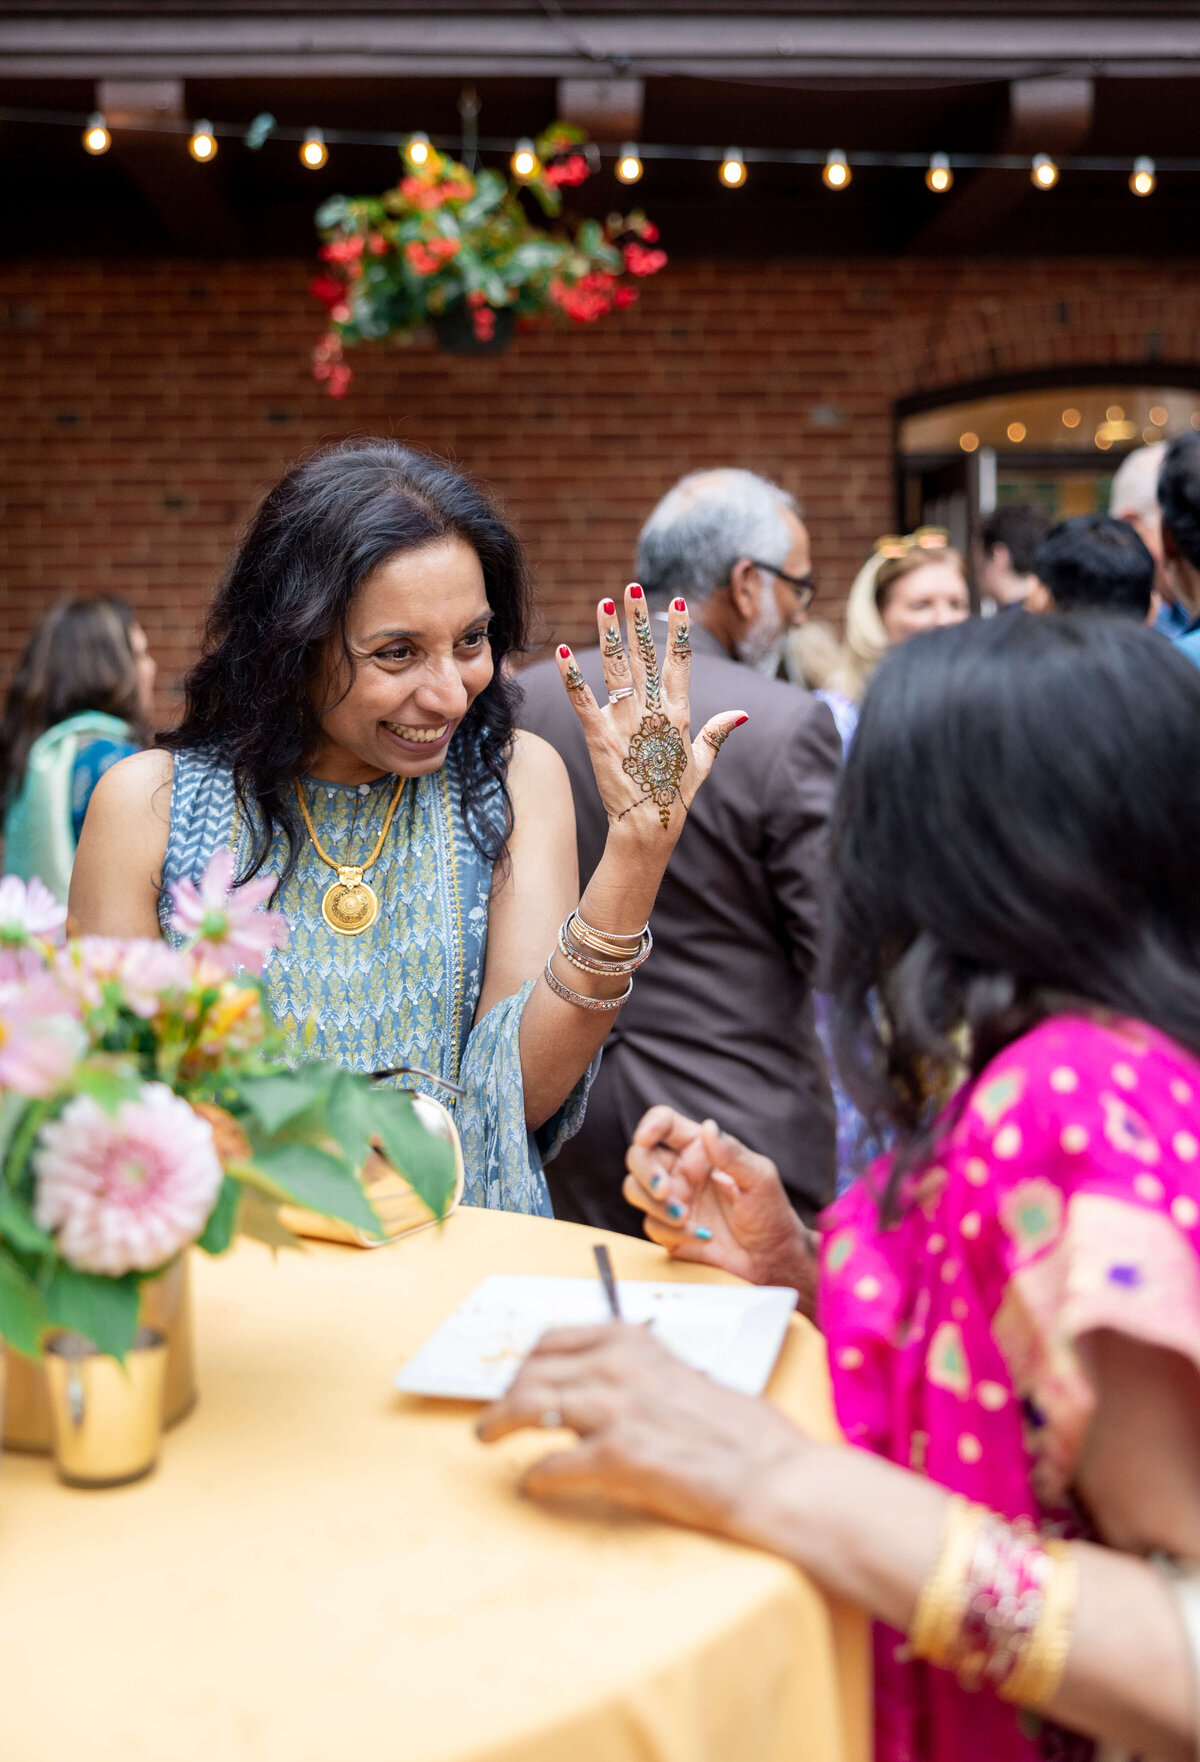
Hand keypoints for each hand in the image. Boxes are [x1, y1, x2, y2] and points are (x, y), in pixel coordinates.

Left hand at [477, 1322, 813, 1541]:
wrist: (775, 1475)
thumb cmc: (741, 1432)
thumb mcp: (682, 1377)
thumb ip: (637, 1376)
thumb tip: (599, 1389)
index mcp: (635, 1341)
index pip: (554, 1339)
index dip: (527, 1362)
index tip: (516, 1378)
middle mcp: (618, 1365)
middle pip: (533, 1372)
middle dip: (506, 1393)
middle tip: (491, 1416)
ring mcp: (616, 1409)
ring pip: (531, 1407)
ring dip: (501, 1422)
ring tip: (488, 1437)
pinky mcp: (618, 1456)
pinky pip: (554, 1464)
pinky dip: (539, 1474)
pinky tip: (534, 1483)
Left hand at [555, 585, 746, 842]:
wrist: (648, 827)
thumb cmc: (675, 797)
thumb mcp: (702, 764)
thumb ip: (717, 734)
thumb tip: (741, 715)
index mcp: (678, 715)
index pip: (680, 664)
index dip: (678, 632)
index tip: (677, 603)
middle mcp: (653, 712)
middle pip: (645, 656)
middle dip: (638, 620)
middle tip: (631, 587)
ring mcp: (626, 723)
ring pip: (617, 669)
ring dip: (609, 634)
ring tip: (603, 603)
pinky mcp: (599, 737)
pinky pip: (584, 700)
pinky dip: (571, 675)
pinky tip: (561, 650)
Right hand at [624, 1108, 815, 1304]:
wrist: (771, 1260)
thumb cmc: (770, 1214)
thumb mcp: (759, 1179)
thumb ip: (732, 1154)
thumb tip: (709, 1127)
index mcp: (700, 1150)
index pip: (665, 1124)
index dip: (650, 1125)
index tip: (645, 1139)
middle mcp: (681, 1171)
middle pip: (638, 1157)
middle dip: (645, 1172)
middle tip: (665, 1190)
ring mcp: (673, 1200)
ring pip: (635, 1190)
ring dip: (654, 1204)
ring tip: (685, 1216)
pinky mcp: (668, 1230)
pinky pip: (652, 1225)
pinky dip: (675, 1232)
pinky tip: (703, 1236)